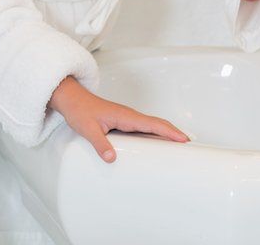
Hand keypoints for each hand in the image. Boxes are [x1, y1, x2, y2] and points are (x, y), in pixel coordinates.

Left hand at [48, 77, 187, 162]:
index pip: (153, 124)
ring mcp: (126, 118)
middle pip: (157, 124)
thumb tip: (112, 158)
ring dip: (165, 133)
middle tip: (188, 146)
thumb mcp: (88, 129)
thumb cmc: (80, 110)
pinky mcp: (122, 121)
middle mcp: (129, 116)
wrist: (71, 100)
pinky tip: (155, 143)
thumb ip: (100, 144)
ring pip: (151, 125)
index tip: (183, 139)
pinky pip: (142, 127)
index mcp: (125, 116)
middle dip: (173, 133)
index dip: (169, 132)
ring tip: (177, 146)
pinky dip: (154, 133)